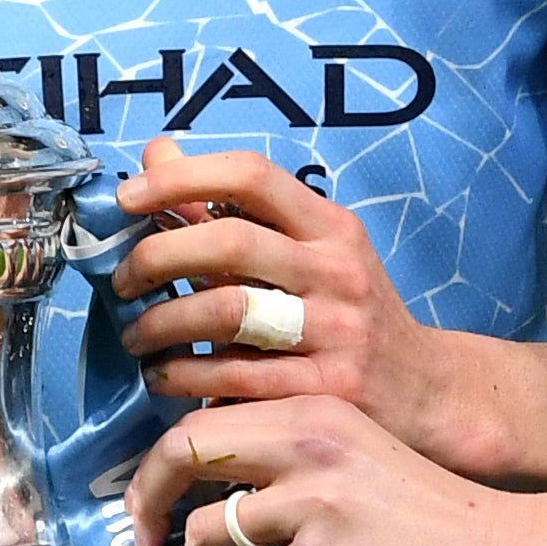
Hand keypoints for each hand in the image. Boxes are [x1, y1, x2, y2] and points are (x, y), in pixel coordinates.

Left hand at [113, 140, 497, 472]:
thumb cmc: (348, 312)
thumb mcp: (309, 250)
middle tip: (120, 281)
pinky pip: (234, 377)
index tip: (128, 198)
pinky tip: (164, 377)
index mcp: (331, 225)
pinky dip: (183, 376)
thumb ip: (231, 208)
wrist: (425, 391)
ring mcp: (337, 331)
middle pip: (229, 243)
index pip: (252, 175)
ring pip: (224, 312)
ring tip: (135, 336)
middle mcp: (338, 270)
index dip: (181, 177)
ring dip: (160, 324)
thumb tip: (156, 154)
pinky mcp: (327, 389)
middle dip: (156, 258)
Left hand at [129, 396, 546, 545]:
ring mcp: (316, 499)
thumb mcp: (356, 460)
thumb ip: (291, 462)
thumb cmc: (431, 517)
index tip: (152, 504)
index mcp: (312, 408)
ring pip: (208, 530)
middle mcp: (307, 439)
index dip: (160, 465)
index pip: (204, 419)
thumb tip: (211, 499)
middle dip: (148, 501)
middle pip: (186, 450)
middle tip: (146, 544)